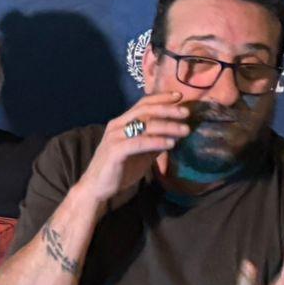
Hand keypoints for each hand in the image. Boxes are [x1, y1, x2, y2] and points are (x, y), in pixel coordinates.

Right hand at [71, 96, 193, 209]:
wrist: (97, 188)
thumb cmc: (119, 170)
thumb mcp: (141, 154)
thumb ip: (155, 142)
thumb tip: (175, 134)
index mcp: (122, 123)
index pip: (142, 104)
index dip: (161, 98)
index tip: (179, 96)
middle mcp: (117, 126)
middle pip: (145, 110)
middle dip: (167, 109)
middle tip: (186, 112)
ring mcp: (114, 137)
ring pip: (144, 125)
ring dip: (167, 126)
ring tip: (184, 130)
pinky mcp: (115, 151)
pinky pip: (139, 142)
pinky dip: (156, 142)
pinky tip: (170, 144)